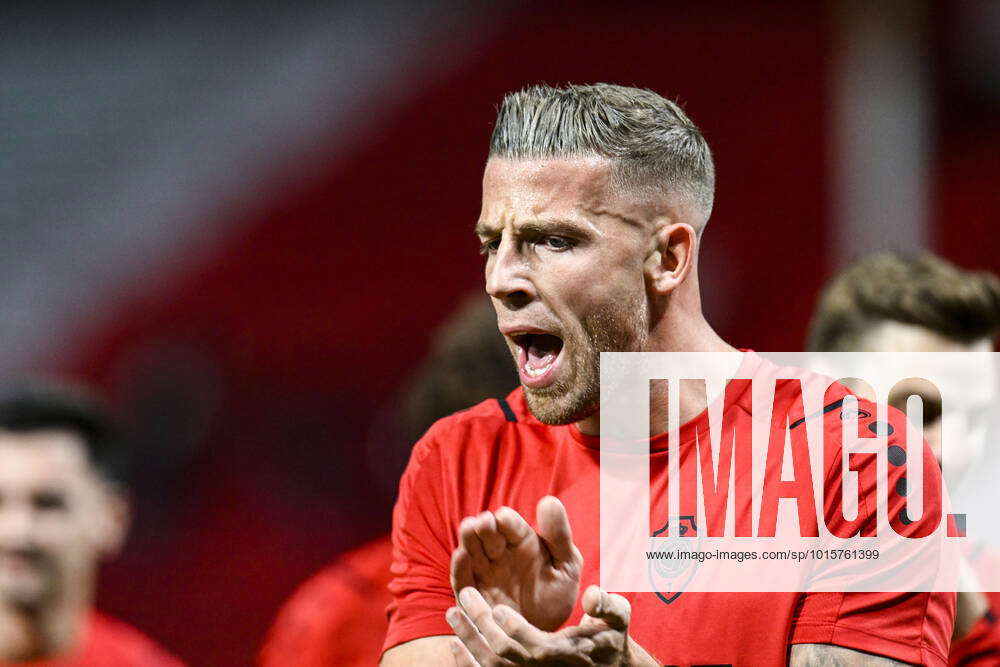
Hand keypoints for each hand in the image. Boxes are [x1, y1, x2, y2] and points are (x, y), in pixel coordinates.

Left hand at [446, 585, 631, 665]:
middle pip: (504, 655)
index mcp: (566, 653)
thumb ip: (608, 605)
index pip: (534, 647)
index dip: (513, 629)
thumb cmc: (610, 636)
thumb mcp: (618, 618)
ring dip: (467, 641)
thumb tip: (593, 595)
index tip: (497, 606)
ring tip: (452, 612)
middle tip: (466, 596)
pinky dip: (467, 663)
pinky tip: (455, 643)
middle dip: (481, 626)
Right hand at [451, 496, 581, 630]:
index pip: (511, 524)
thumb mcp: (566, 565)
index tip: (505, 518)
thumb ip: (559, 535)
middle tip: (485, 523)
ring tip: (469, 528)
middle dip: (485, 526)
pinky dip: (460, 567)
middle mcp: (500, 553)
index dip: (507, 520)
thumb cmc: (556, 596)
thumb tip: (550, 501)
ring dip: (468, 539)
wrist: (545, 638)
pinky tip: (461, 556)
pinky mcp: (472, 595)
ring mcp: (484, 572)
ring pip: (471, 550)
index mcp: (522, 541)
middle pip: (487, 533)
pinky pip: (462, 578)